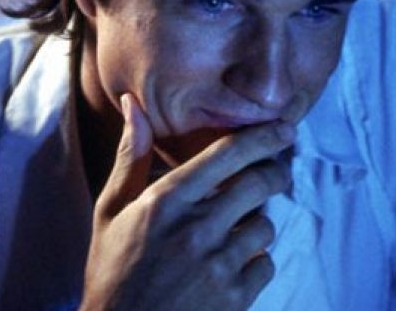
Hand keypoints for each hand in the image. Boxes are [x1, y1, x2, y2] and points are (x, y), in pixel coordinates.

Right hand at [80, 94, 295, 310]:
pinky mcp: (235, 298)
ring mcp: (217, 265)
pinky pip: (266, 264)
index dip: (264, 136)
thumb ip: (132, 157)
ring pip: (265, 225)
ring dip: (256, 226)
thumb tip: (135, 104)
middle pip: (260, 182)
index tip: (284, 129)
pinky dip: (254, 266)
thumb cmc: (113, 274)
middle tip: (276, 173)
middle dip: (276, 172)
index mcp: (165, 202)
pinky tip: (229, 271)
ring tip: (231, 237)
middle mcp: (195, 228)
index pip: (227, 153)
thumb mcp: (111, 214)